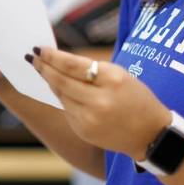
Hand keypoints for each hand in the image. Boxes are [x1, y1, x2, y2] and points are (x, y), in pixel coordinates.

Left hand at [28, 46, 169, 160]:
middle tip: (32, 57)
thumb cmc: (136, 98)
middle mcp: (100, 101)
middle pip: (61, 81)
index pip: (73, 65)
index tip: (39, 49)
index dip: (53, 56)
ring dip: (50, 81)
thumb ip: (91, 69)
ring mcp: (90, 119)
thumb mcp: (120, 75)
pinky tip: (60, 89)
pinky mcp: (84, 131)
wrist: (151, 134)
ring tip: (42, 69)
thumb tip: (59, 61)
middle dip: (44, 67)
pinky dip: (63, 97)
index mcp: (112, 80)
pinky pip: (67, 109)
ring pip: (61, 95)